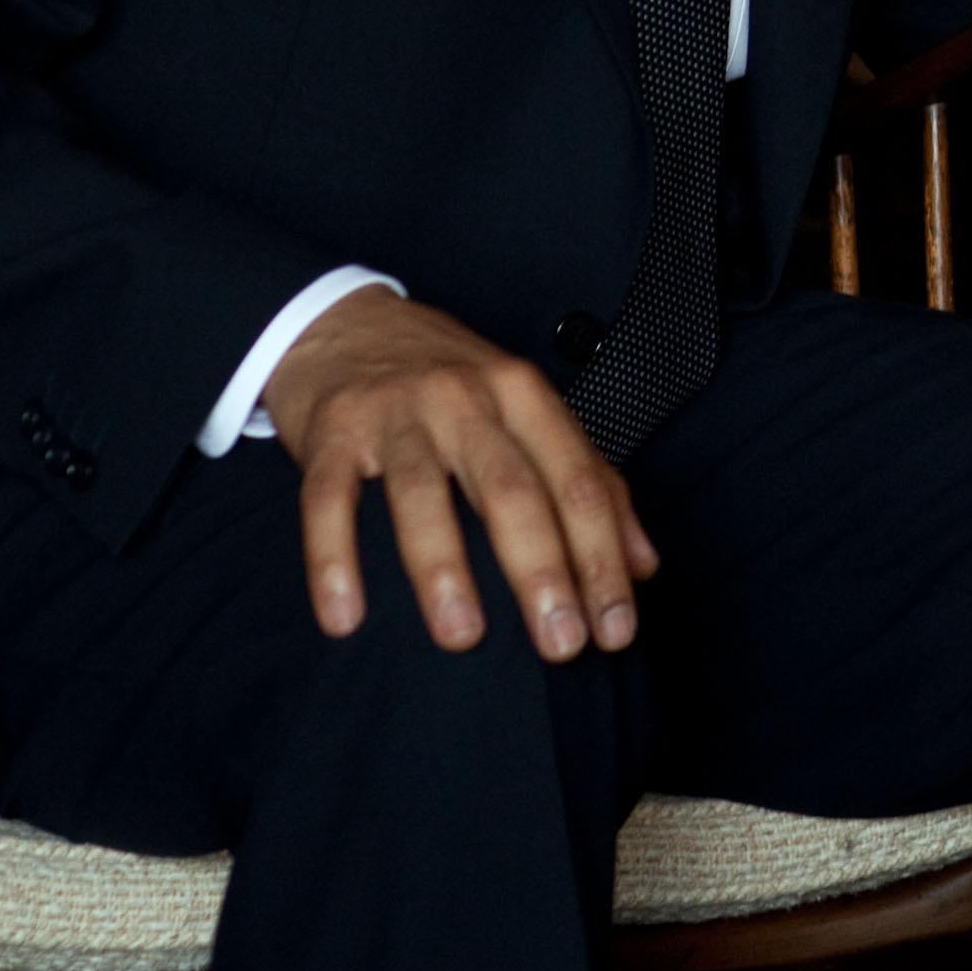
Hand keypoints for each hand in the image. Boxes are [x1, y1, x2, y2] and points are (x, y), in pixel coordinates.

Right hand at [263, 289, 657, 662]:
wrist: (347, 325)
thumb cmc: (452, 383)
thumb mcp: (527, 412)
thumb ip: (591, 480)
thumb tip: (643, 565)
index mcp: (525, 396)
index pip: (578, 481)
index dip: (603, 558)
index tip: (614, 630)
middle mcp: (466, 397)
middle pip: (511, 488)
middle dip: (541, 570)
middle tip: (559, 645)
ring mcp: (396, 413)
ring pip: (423, 493)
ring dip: (445, 569)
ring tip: (463, 637)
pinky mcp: (331, 431)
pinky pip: (328, 500)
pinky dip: (335, 559)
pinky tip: (344, 618)